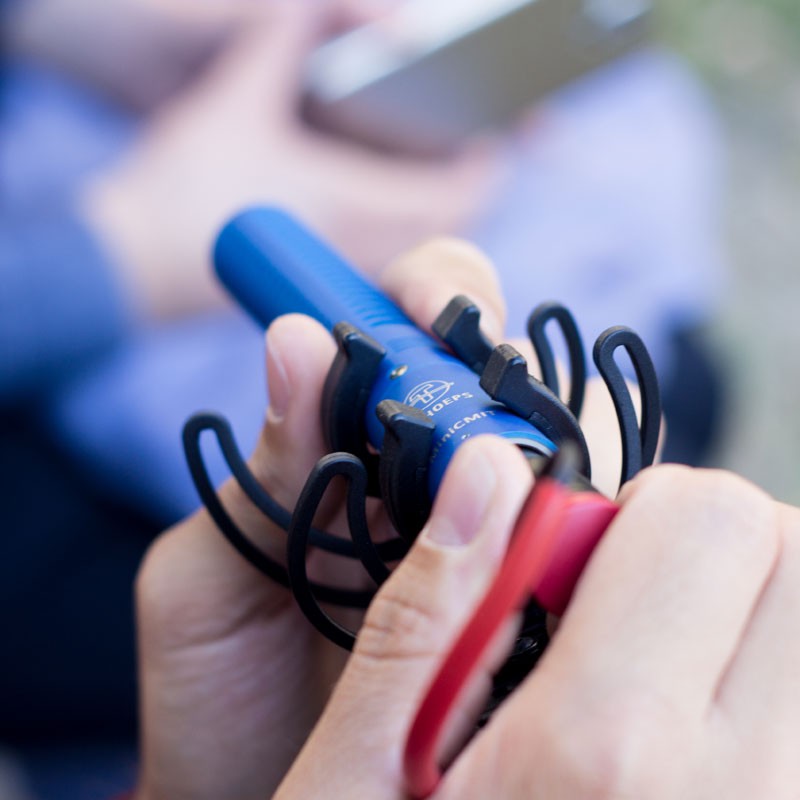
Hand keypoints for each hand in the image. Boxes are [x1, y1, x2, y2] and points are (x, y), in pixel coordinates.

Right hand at [80, 2, 499, 318]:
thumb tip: (308, 5)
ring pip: (417, 247)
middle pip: (447, 226)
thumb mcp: (234, 101)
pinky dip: (403, 233)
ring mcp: (340, 271)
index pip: (457, 194)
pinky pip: (386, 261)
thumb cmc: (181, 193)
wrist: (136, 262)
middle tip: (466, 151)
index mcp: (354, 203)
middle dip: (466, 188)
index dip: (485, 164)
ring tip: (433, 174)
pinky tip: (384, 209)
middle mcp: (359, 246)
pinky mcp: (317, 283)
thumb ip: (279, 42)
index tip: (492, 136)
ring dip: (436, 213)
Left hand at [133, 234, 629, 798]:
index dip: (432, 295)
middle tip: (486, 408)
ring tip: (520, 484)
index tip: (438, 315)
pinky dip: (576, 524)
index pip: (404, 325)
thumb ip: (258, 474)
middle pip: (494, 374)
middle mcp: (420, 476)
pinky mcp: (520, 596)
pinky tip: (556, 542)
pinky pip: (568, 537)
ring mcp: (479, 532)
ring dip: (550, 444)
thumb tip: (298, 338)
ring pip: (549, 447)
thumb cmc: (218, 693)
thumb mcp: (208, 578)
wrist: (259, 798)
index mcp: (342, 444)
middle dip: (503, 365)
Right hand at [274, 460, 799, 798]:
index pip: (704, 517)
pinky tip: (697, 743)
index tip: (575, 567)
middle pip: (797, 554)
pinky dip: (765, 692)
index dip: (632, 515)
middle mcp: (746, 795)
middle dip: (709, 550)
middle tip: (628, 612)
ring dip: (751, 620)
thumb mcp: (358, 776)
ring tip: (662, 682)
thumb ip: (430, 607)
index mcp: (604, 755)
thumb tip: (487, 473)